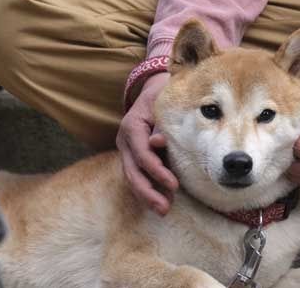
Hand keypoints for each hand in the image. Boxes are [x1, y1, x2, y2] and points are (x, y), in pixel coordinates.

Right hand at [116, 72, 178, 214]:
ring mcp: (126, 149)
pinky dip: (147, 189)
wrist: (154, 89)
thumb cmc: (162, 95)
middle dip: (148, 192)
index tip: (174, 185)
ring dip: (147, 195)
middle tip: (165, 208)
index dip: (157, 171)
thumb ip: (160, 125)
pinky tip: (159, 201)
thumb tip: (158, 142)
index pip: (141, 154)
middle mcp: (125, 139)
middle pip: (132, 171)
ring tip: (163, 210)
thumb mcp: (163, 105)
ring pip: (132, 176)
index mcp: (131, 126)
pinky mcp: (133, 155)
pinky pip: (137, 175)